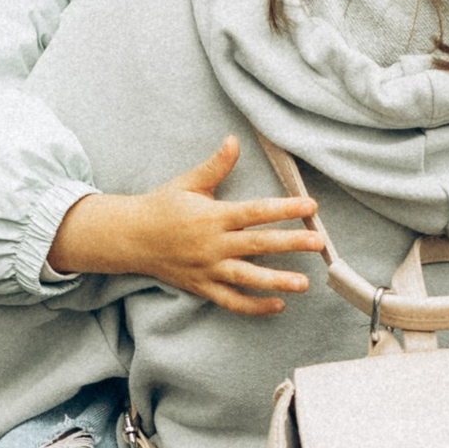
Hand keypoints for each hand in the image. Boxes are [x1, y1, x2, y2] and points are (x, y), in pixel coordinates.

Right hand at [48, 138, 325, 315]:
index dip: (284, 208)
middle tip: (318, 242)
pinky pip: (231, 301)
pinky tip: (278, 305)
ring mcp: (208, 269)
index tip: (309, 205)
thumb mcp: (188, 183)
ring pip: (247, 277)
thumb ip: (215, 166)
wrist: (130, 238)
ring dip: (276, 280)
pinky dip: (253, 306)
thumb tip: (234, 140)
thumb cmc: (162, 207)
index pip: (255, 211)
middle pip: (258, 244)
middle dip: (290, 243)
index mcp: (212, 216)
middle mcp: (212, 244)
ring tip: (303, 283)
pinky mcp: (202, 287)